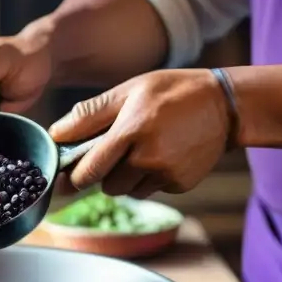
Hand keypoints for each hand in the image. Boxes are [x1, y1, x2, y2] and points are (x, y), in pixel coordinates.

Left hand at [48, 69, 233, 196]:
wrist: (225, 105)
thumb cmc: (171, 92)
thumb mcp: (129, 91)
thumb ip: (90, 114)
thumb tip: (55, 134)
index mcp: (130, 131)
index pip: (89, 170)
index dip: (76, 175)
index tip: (71, 172)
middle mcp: (148, 158)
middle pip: (107, 185)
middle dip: (104, 173)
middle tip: (116, 150)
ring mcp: (166, 174)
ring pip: (128, 190)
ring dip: (127, 177)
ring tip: (143, 148)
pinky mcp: (180, 185)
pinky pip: (151, 190)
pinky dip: (149, 179)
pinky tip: (162, 155)